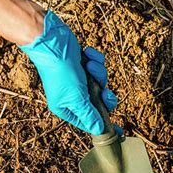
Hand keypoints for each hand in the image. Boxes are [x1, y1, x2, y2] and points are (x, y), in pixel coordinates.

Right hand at [19, 10, 118, 134]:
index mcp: (66, 107)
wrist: (53, 42)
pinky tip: (87, 57)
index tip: (119, 130)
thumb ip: (89, 115)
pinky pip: (98, 66)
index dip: (103, 124)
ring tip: (89, 67)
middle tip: (104, 92)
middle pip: (100, 102)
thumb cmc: (62, 72)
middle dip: (104, 94)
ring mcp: (79, 79)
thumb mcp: (77, 98)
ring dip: (98, 73)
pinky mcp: (83, 64)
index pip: (88, 121)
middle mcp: (72, 95)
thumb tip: (99, 130)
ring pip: (101, 82)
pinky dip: (95, 60)